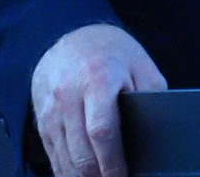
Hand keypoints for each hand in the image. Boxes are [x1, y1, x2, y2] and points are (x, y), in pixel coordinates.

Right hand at [30, 23, 167, 176]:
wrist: (72, 38)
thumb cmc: (112, 53)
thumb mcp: (140, 65)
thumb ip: (150, 97)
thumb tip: (157, 132)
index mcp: (97, 77)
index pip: (102, 130)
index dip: (113, 162)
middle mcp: (68, 94)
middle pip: (81, 152)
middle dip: (99, 176)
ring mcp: (51, 109)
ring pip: (65, 159)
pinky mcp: (42, 121)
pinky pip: (53, 156)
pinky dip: (68, 172)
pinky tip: (84, 176)